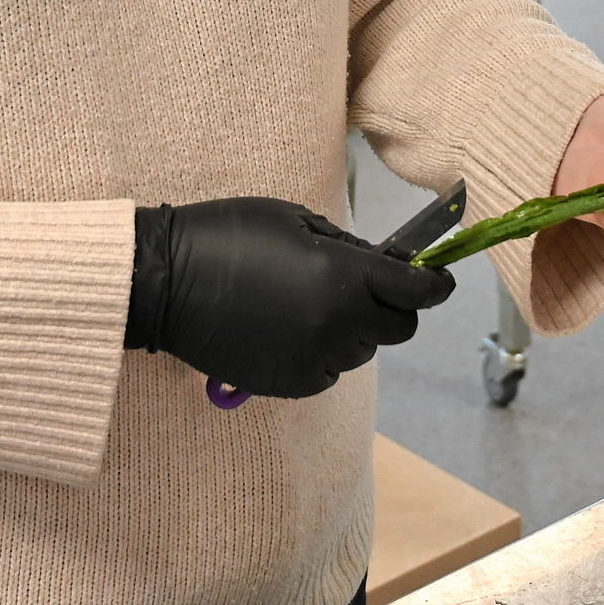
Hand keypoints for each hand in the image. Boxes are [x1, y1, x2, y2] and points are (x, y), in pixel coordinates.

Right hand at [126, 198, 455, 398]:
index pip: (417, 292)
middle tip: (367, 287)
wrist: (167, 282)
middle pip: (398, 327)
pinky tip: (292, 328)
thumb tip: (385, 267)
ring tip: (313, 303)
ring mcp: (313, 359)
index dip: (434, 283)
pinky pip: (329, 370)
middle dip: (393, 306)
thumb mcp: (295, 221)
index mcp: (342, 277)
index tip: (437, 278)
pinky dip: (324, 352)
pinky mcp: (291, 384)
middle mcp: (336, 325)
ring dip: (354, 329)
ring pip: (363, 350)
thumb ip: (348, 248)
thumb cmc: (229, 235)